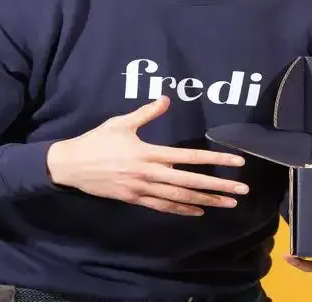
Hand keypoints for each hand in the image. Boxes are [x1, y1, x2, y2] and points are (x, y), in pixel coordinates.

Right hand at [46, 96, 247, 215]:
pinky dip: (182, 210)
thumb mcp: (121, 123)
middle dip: (219, 187)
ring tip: (228, 204)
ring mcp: (143, 189)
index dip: (215, 160)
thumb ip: (147, 113)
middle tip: (242, 192)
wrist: (69, 165)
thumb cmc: (97, 141)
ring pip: (180, 198)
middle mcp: (150, 173)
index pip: (190, 157)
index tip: (236, 162)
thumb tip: (166, 98)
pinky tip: (199, 212)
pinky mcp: (134, 199)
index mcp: (150, 153)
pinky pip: (163, 207)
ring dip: (206, 201)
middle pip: (191, 182)